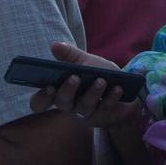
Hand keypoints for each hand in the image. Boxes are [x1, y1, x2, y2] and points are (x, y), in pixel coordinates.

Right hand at [27, 41, 145, 129]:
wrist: (124, 88)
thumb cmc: (98, 73)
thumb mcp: (85, 61)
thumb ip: (69, 55)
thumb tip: (54, 45)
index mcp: (59, 92)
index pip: (40, 102)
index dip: (42, 97)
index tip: (49, 86)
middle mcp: (69, 106)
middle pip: (62, 103)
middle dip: (67, 91)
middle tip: (74, 77)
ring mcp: (85, 114)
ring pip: (84, 107)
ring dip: (93, 93)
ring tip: (101, 80)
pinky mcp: (102, 118)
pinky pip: (105, 110)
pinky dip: (111, 98)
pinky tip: (117, 88)